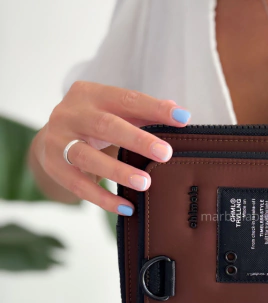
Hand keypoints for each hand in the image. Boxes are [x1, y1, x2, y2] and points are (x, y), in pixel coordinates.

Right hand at [30, 81, 190, 213]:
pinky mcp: (54, 167)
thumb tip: (179, 113)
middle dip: (138, 140)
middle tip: (165, 154)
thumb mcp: (114, 112)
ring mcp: (59, 141)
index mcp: (91, 94)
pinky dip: (104, 199)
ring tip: (145, 183)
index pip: (127, 99)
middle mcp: (71, 114)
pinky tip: (126, 208)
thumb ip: (145, 113)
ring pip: (88, 156)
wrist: (51, 138)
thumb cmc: (94, 123)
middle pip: (106, 126)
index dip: (155, 109)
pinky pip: (80, 186)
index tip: (182, 119)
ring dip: (118, 171)